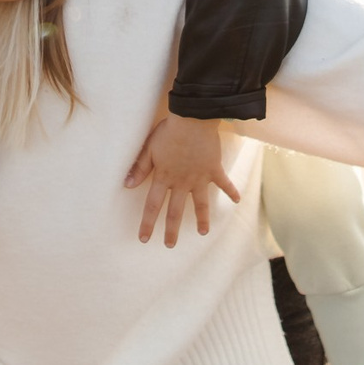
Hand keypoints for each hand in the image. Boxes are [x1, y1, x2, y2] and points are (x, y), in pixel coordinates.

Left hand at [126, 114, 241, 246]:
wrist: (193, 119)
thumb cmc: (169, 131)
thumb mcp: (149, 149)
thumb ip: (140, 168)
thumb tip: (127, 185)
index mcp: (164, 177)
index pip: (153, 205)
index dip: (148, 223)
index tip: (144, 239)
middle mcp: (182, 182)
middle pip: (175, 211)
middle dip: (171, 230)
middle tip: (169, 245)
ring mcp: (199, 177)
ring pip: (200, 203)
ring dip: (201, 219)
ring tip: (202, 233)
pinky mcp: (214, 169)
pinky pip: (224, 183)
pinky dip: (231, 191)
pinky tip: (237, 200)